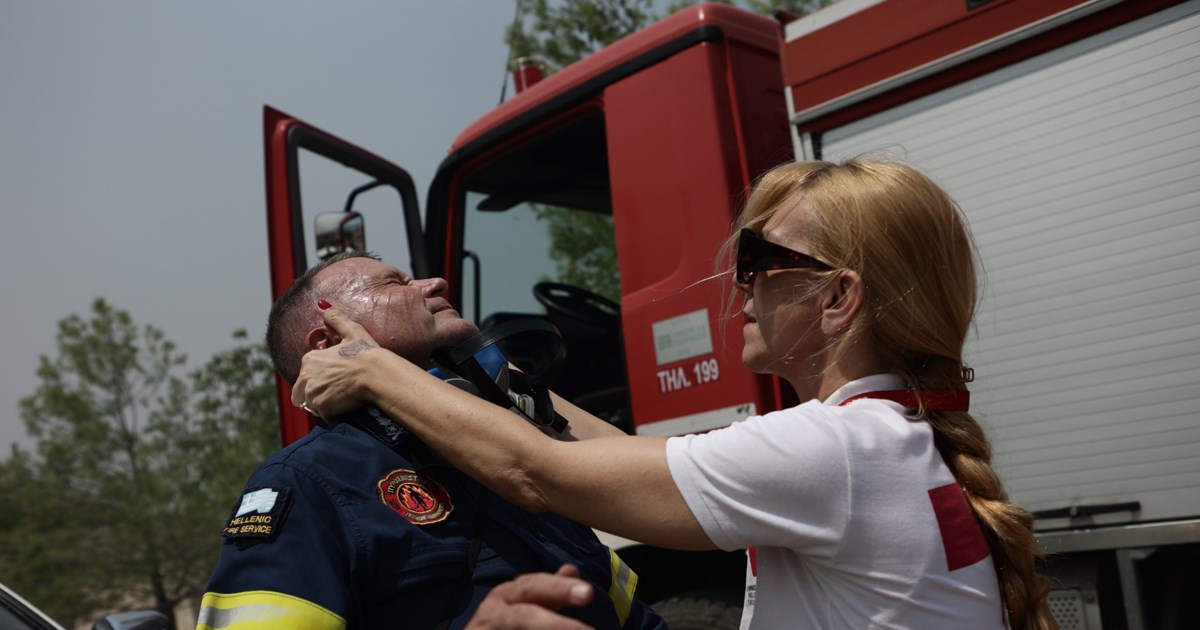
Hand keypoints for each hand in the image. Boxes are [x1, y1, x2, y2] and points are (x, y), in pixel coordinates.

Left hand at [291, 302, 383, 418]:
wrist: (378, 374)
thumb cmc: (366, 353)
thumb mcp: (352, 331)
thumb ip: (335, 318)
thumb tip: (323, 304)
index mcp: (309, 359)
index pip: (306, 375)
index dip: (321, 378)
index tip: (337, 379)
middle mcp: (306, 377)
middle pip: (304, 393)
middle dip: (317, 394)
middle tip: (339, 391)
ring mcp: (312, 394)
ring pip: (312, 405)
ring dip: (324, 404)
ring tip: (343, 399)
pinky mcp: (321, 408)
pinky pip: (323, 415)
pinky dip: (333, 413)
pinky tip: (346, 406)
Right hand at [466, 565, 594, 629]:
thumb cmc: (505, 621)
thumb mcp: (526, 602)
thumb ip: (550, 591)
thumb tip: (571, 570)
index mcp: (507, 594)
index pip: (534, 587)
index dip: (560, 589)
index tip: (588, 593)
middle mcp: (493, 613)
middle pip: (524, 617)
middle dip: (555, 625)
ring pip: (519, 625)